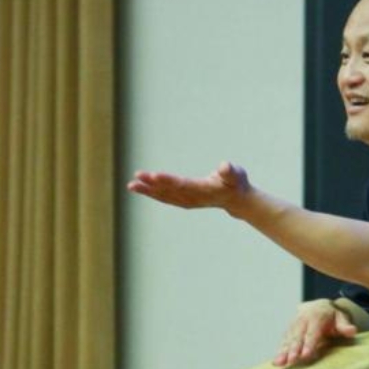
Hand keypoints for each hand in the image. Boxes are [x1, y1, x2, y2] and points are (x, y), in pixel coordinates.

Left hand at [127, 161, 250, 212]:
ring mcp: (188, 201)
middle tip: (137, 176)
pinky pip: (165, 198)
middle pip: (171, 191)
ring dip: (148, 191)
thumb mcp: (237, 174)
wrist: (237, 200)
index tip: (154, 175)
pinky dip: (151, 193)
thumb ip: (230, 171)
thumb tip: (225, 166)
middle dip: (153, 184)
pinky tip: (138, 187)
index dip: (169, 180)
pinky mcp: (183, 200)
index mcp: (206, 190)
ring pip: (165, 196)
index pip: (185, 185)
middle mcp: (194, 198)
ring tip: (131, 185)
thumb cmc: (236, 183)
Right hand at [274, 299, 357, 366]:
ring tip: (279, 363)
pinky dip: (279, 350)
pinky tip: (276, 362)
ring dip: (283, 351)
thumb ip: (345, 326)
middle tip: (292, 361)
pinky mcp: (289, 330)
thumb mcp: (342, 318)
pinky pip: (283, 340)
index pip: (312, 332)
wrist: (319, 306)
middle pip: (297, 335)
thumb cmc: (333, 316)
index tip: (305, 355)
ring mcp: (294, 324)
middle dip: (293, 349)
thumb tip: (352, 331)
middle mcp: (302, 319)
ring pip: (288, 338)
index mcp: (316, 316)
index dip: (308, 344)